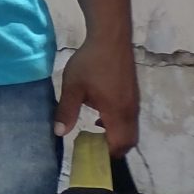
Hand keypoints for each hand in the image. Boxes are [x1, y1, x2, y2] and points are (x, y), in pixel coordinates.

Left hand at [55, 25, 139, 152]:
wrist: (110, 39)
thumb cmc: (90, 63)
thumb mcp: (72, 87)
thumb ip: (66, 111)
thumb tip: (60, 133)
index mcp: (117, 113)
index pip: (120, 144)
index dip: (107, 154)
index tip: (91, 154)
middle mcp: (130, 111)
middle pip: (128, 140)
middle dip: (113, 147)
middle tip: (92, 146)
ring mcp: (134, 102)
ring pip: (130, 128)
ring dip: (115, 134)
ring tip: (94, 132)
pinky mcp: (132, 94)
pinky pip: (129, 117)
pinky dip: (118, 123)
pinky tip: (100, 114)